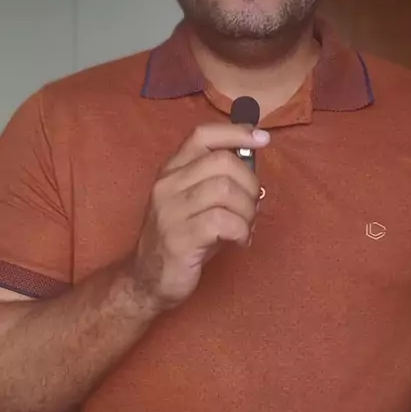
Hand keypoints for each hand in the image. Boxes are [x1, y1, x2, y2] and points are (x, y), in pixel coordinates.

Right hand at [130, 123, 269, 307]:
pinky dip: (241, 231)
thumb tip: (253, 165)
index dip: (236, 132)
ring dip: (247, 210)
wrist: (147, 279)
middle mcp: (167, 185)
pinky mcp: (179, 238)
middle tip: (252, 207)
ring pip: (225, 190)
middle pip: (222, 161)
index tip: (262, 139)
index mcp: (172, 170)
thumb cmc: (183, 237)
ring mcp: (170, 211)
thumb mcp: (196, 202)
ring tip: (245, 227)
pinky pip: (223, 222)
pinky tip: (239, 242)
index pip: (203, 135)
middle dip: (250, 183)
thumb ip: (218, 180)